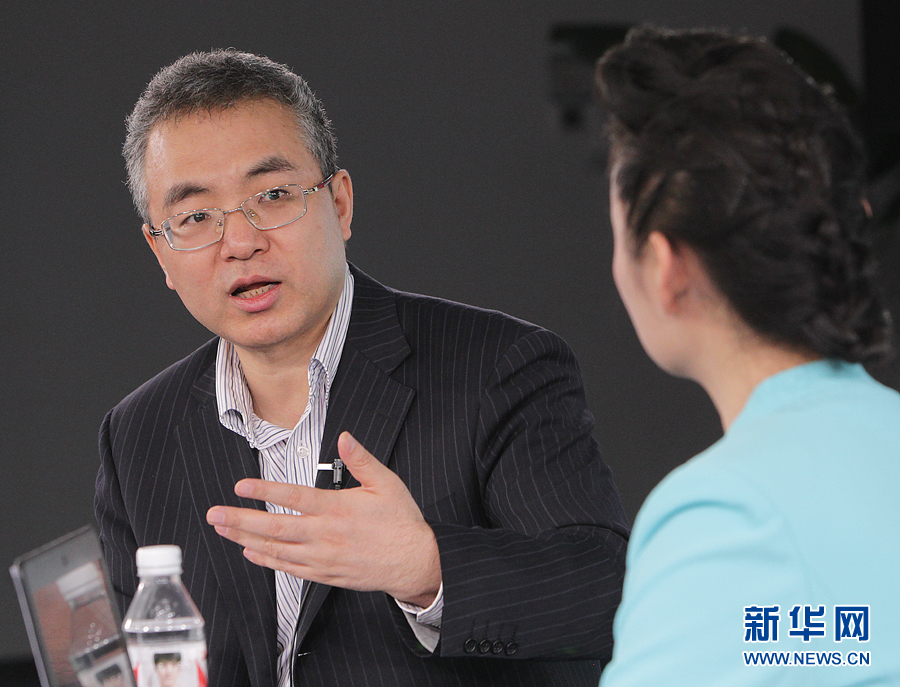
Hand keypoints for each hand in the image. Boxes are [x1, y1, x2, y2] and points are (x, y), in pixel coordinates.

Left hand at [206, 432, 441, 606]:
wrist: (414, 562)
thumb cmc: (401, 521)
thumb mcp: (386, 483)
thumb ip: (362, 460)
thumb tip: (344, 437)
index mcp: (337, 508)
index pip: (293, 497)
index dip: (264, 491)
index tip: (240, 486)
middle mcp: (325, 534)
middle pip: (274, 527)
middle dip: (240, 520)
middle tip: (215, 514)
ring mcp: (322, 557)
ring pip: (276, 550)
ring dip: (246, 539)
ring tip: (223, 530)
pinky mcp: (324, 574)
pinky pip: (288, 569)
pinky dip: (266, 561)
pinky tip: (251, 552)